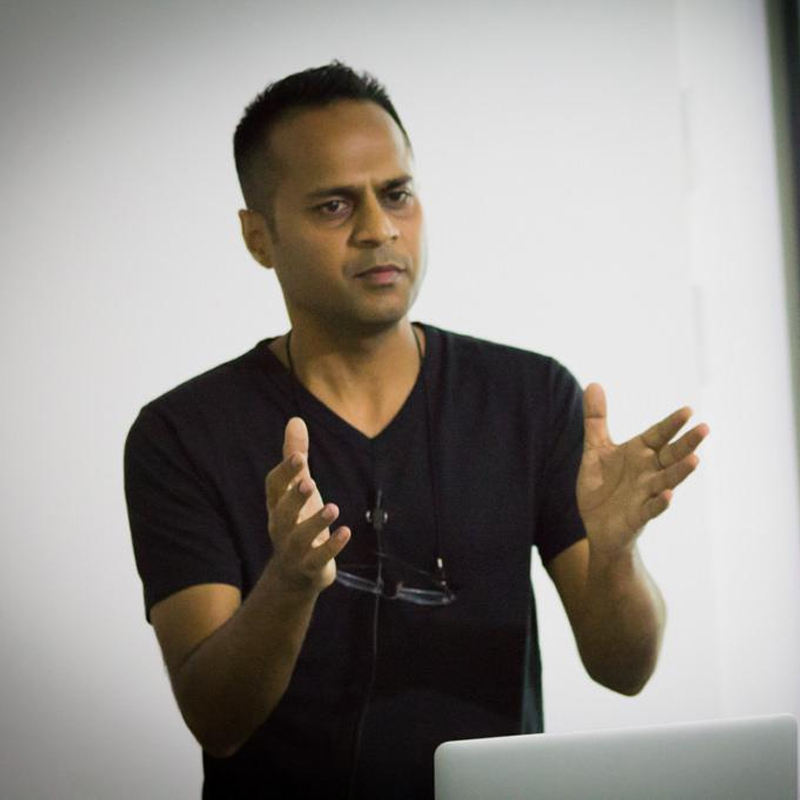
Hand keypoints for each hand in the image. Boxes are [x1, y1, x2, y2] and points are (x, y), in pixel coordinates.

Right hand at [265, 417, 349, 591]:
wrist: (294, 574)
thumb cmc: (297, 520)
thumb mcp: (297, 488)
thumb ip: (295, 456)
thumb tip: (295, 420)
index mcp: (277, 505)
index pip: (274, 487)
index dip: (284, 473)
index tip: (298, 457)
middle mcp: (281, 526)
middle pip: (283, 512)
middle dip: (294, 498)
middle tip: (309, 482)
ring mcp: (293, 549)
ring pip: (299, 538)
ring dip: (315, 523)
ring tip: (334, 508)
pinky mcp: (310, 567)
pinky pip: (318, 558)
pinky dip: (331, 546)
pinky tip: (346, 532)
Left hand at [577, 383, 708, 554]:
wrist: (596, 524)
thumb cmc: (602, 485)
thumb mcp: (596, 449)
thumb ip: (596, 419)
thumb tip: (594, 384)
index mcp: (639, 453)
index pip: (659, 435)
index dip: (671, 424)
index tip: (688, 410)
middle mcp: (647, 471)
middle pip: (671, 455)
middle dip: (687, 443)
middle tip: (705, 428)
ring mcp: (645, 494)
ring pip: (667, 480)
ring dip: (680, 471)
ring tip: (695, 460)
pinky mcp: (638, 515)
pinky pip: (652, 508)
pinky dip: (661, 502)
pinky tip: (669, 495)